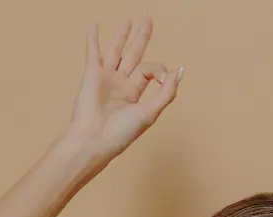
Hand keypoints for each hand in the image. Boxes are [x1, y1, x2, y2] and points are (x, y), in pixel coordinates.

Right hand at [63, 16, 181, 169]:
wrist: (93, 140)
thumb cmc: (121, 133)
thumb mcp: (150, 112)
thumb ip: (166, 91)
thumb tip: (180, 70)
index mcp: (134, 94)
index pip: (150, 70)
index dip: (159, 69)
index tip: (162, 78)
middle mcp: (120, 84)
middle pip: (134, 55)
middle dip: (141, 38)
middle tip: (147, 20)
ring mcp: (106, 78)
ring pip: (115, 51)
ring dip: (121, 36)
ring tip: (127, 22)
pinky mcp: (92, 75)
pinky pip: (93, 53)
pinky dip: (93, 39)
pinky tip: (94, 26)